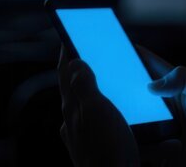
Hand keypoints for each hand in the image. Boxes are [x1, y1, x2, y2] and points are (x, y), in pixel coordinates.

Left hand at [58, 45, 139, 166]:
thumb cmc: (106, 151)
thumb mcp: (96, 112)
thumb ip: (84, 86)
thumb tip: (74, 62)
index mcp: (72, 107)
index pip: (65, 73)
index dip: (67, 52)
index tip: (69, 35)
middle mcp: (73, 122)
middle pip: (74, 89)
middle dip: (81, 72)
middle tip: (90, 56)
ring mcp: (82, 137)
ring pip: (86, 108)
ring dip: (96, 94)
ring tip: (110, 85)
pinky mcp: (94, 149)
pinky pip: (100, 126)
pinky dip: (109, 116)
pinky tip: (120, 119)